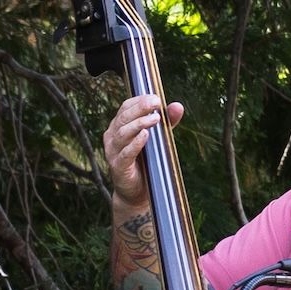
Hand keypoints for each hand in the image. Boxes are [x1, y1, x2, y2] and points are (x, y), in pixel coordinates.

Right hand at [100, 94, 181, 208]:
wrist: (136, 192)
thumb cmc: (146, 162)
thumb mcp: (159, 139)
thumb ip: (167, 123)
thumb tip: (177, 106)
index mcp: (119, 127)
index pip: (125, 107)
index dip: (139, 100)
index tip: (156, 98)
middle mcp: (112, 137)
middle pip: (123, 117)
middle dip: (140, 108)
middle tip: (156, 103)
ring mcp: (113, 152)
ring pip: (123, 133)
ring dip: (139, 123)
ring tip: (155, 119)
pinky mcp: (118, 167)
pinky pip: (125, 153)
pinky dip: (135, 143)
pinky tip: (145, 136)